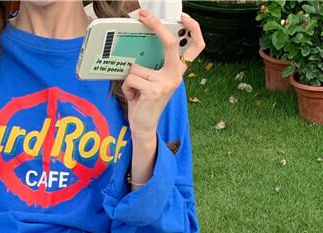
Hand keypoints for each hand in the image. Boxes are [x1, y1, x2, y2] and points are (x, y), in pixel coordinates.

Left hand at [121, 9, 204, 139]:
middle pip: (171, 43)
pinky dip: (127, 87)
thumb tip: (139, 44)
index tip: (183, 17)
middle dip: (156, 26)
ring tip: (135, 90)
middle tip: (144, 15)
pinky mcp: (153, 91)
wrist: (143, 126)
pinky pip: (131, 77)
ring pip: (138, 66)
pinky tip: (133, 96)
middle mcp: (175, 76)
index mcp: (177, 70)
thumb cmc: (145, 100)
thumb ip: (153, 64)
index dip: (193, 29)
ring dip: (131, 77)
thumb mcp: (152, 78)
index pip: (195, 47)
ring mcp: (165, 83)